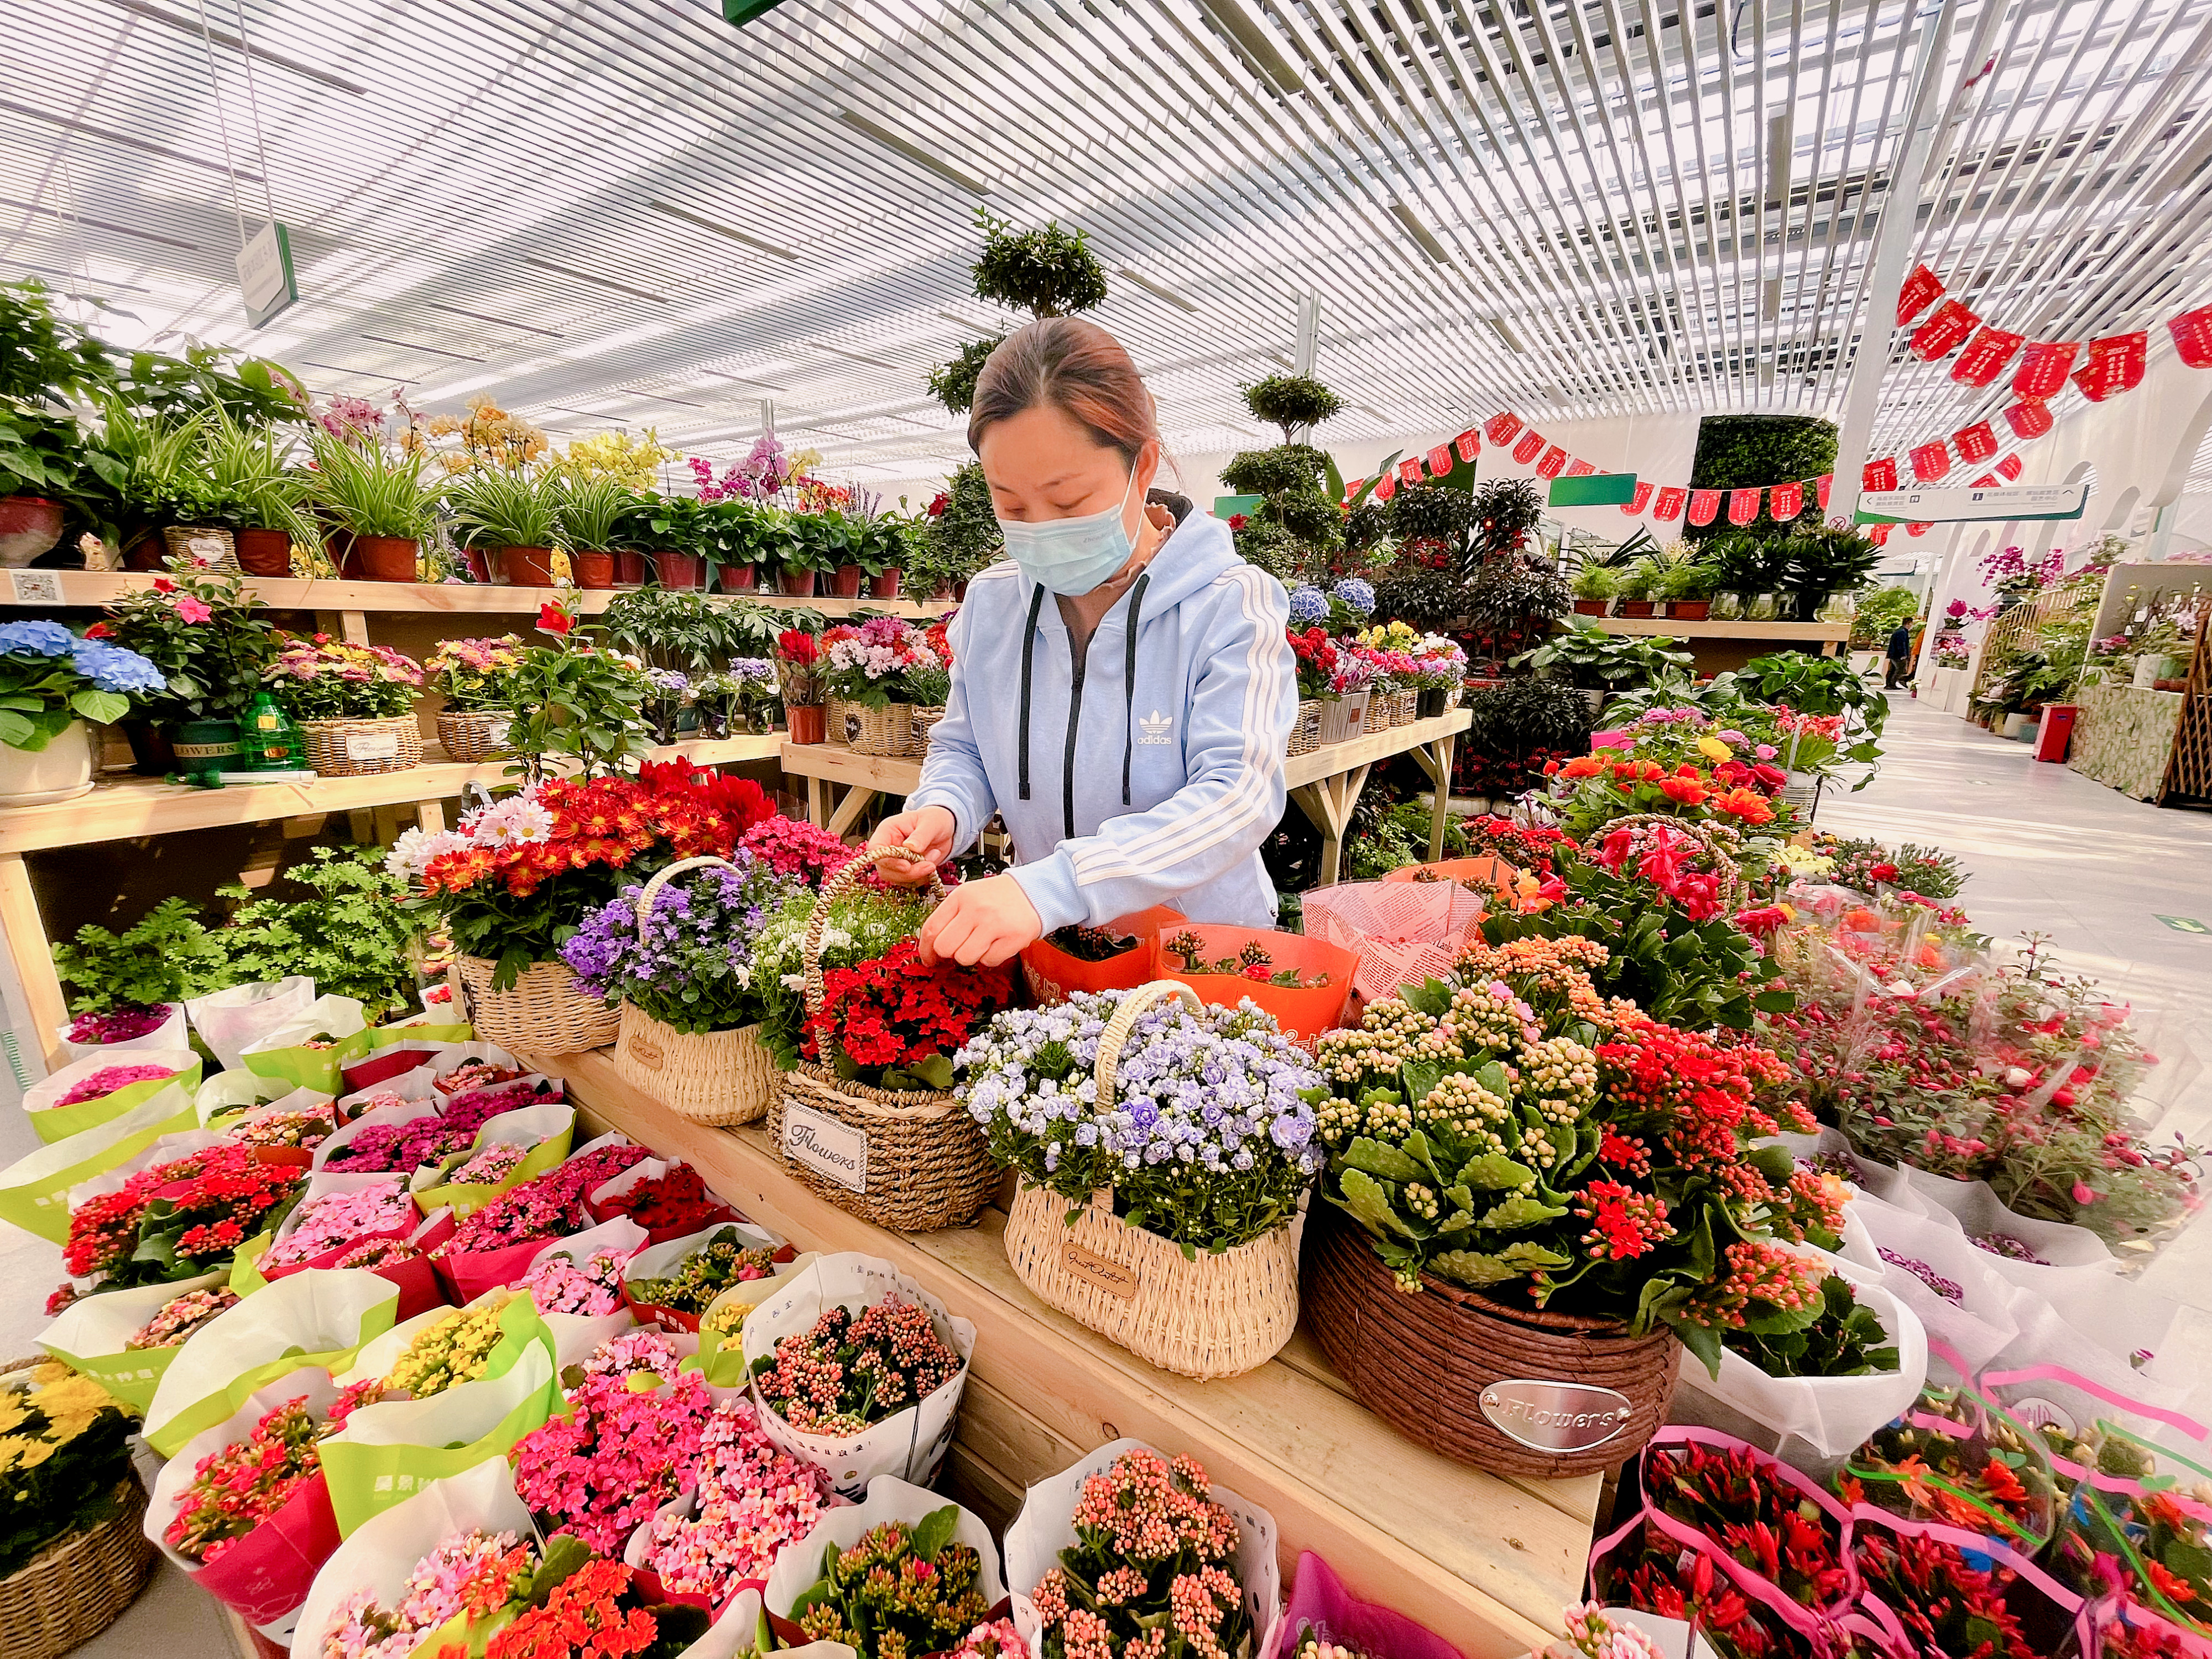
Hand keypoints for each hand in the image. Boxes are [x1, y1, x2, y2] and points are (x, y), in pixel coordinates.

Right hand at [868, 807, 954, 884]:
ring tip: (934, 855)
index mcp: (887, 831)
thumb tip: (910, 847)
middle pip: (885, 869)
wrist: (944, 829)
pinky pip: (909, 882)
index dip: (887, 861)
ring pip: (897, 878)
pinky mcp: (905, 871)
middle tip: (929, 865)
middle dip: (908, 872)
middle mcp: (887, 847)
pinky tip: (932, 862)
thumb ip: (920, 836)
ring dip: (918, 874)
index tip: (906, 865)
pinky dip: (923, 877)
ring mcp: (895, 861)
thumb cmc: (933, 819)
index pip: (876, 849)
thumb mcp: (930, 823)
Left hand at [918, 873, 1042, 967]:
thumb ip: (949, 917)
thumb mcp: (968, 895)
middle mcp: (976, 909)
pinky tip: (997, 944)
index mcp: (960, 897)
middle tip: (960, 947)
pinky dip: (991, 958)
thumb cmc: (997, 897)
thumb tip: (931, 946)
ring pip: (964, 958)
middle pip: (945, 947)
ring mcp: (994, 924)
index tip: (928, 958)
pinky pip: (989, 961)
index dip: (926, 949)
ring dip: (971, 956)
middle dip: (949, 953)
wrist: (1033, 892)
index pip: (931, 928)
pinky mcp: (1012, 937)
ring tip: (981, 943)